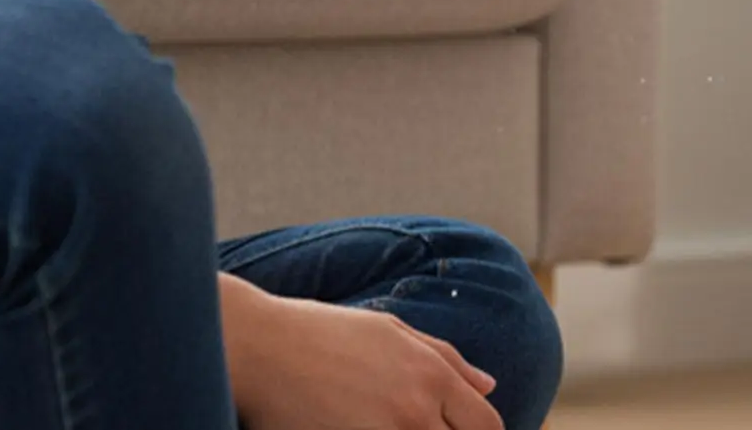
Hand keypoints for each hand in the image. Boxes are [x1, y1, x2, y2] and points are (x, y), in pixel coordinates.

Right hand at [229, 289, 502, 429]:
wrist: (263, 349)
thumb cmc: (326, 333)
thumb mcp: (393, 332)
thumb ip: (447, 361)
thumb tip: (489, 386)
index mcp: (432, 376)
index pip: (487, 426)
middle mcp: (416, 411)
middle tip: (421, 425)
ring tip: (393, 425)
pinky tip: (363, 429)